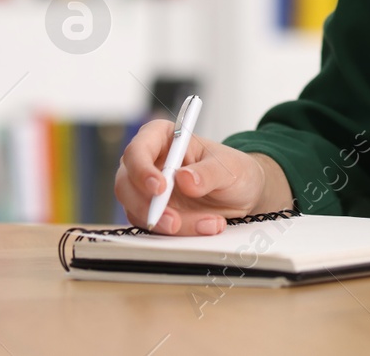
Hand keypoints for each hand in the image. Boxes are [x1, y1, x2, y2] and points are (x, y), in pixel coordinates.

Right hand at [115, 119, 272, 235]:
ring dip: (167, 223)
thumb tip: (184, 179)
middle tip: (173, 221)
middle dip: (148, 206)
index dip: (142, 169)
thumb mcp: (230, 168)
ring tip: (206, 224)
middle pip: (126, 184)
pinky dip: (177, 232)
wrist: (243, 194)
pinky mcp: (152, 212)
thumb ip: (208, 172)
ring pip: (137, 210)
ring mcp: (146, 190)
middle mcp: (150, 162)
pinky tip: (205, 226)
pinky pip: (152, 226)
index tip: (160, 188)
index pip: (138, 149)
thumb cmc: (234, 170)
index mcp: (164, 138)